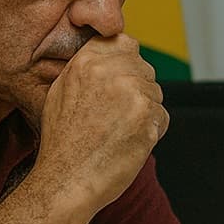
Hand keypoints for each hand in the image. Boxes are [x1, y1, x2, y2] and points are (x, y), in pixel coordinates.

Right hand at [31, 34, 168, 216]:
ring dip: (144, 111)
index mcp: (87, 62)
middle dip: (136, 89)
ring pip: (155, 92)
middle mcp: (111, 71)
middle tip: (113, 115)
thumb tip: (114, 54)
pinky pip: (161, 115)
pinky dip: (151, 129)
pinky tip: (127, 141)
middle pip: (144, 68)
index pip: (124, 42)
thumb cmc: (63, 142)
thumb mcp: (62, 92)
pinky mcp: (149, 116)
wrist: (66, 180)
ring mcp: (132, 93)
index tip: (118, 78)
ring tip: (116, 130)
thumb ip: (89, 67)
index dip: (125, 61)